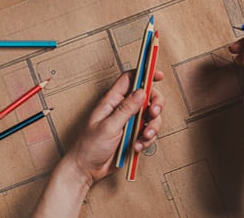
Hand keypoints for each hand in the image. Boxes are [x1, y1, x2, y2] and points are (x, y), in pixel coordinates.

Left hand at [66, 70, 164, 185]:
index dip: (144, 74)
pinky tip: (137, 147)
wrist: (86, 170)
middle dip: (155, 104)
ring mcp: (128, 122)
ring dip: (151, 127)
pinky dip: (146, 140)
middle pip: (146, 96)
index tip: (158, 75)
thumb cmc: (89, 146)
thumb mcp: (108, 126)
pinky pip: (148, 133)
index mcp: (112, 101)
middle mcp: (122, 109)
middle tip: (153, 113)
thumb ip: (126, 109)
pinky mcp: (133, 135)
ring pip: (150, 116)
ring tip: (143, 137)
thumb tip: (141, 91)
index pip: (130, 79)